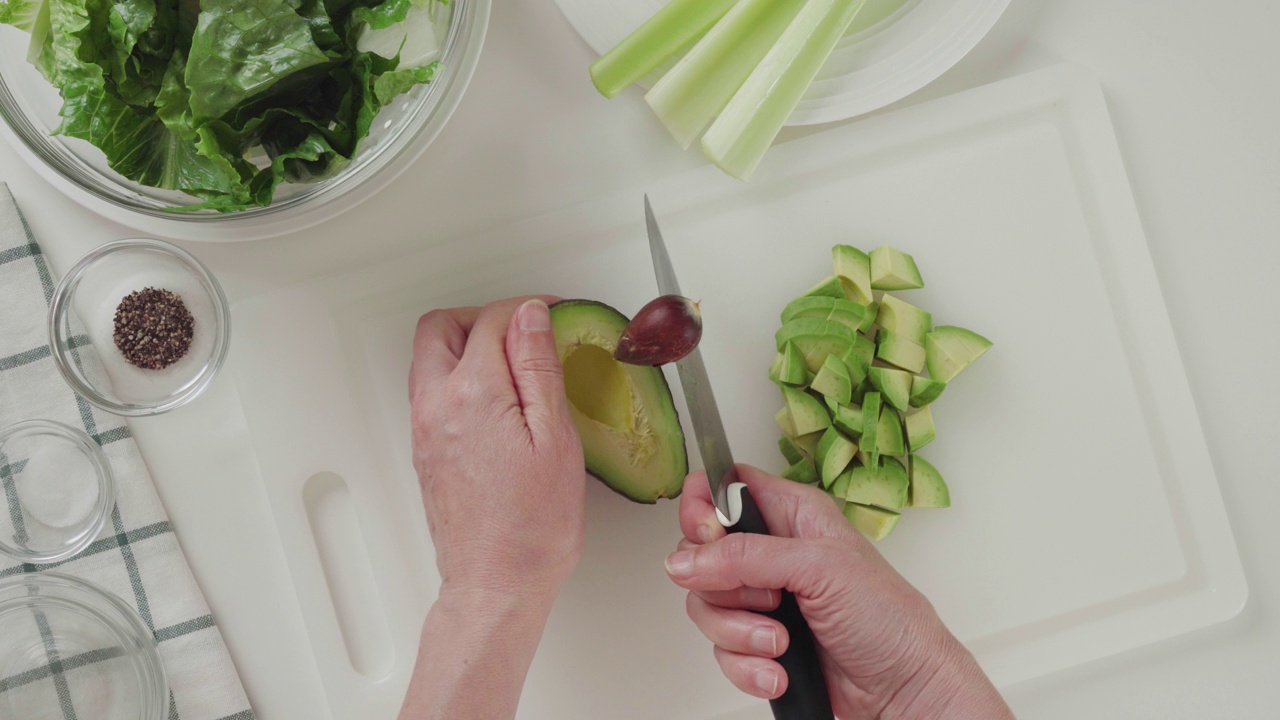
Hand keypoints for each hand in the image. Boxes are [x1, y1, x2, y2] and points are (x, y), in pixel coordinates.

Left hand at [410, 297, 585, 599]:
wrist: (495, 584)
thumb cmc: (531, 527)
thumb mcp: (554, 437)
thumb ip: (538, 368)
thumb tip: (530, 317)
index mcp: (471, 395)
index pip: (492, 321)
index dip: (529, 308)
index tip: (555, 314)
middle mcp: (435, 407)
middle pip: (442, 328)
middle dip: (483, 317)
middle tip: (523, 330)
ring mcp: (424, 431)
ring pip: (431, 359)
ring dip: (467, 346)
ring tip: (514, 363)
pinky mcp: (425, 453)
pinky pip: (433, 392)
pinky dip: (461, 378)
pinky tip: (498, 400)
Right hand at [666, 466, 1012, 719]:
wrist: (902, 690)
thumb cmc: (889, 620)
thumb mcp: (820, 568)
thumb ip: (747, 556)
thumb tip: (688, 559)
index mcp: (792, 514)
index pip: (724, 488)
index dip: (702, 507)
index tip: (707, 535)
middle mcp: (773, 553)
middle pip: (702, 553)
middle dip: (723, 586)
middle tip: (766, 597)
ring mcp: (763, 600)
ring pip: (706, 606)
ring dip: (739, 633)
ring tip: (780, 641)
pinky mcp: (758, 643)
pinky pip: (721, 650)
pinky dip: (747, 666)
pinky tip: (779, 669)